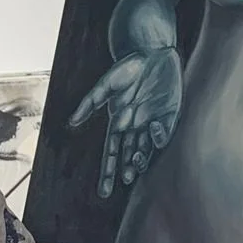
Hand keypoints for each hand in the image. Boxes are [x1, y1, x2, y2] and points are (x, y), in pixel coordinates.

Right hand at [70, 46, 182, 196]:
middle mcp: (135, 126)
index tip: (105, 192)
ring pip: (146, 149)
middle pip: (130, 155)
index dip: (109, 172)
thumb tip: (72, 122)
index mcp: (118, 121)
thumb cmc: (126, 67)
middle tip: (125, 178)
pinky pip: (164, 134)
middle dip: (127, 169)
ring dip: (141, 160)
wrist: (152, 51)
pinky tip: (152, 130)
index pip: (112, 152)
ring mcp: (153, 121)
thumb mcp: (106, 84)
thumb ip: (90, 103)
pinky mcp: (170, 115)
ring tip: (135, 167)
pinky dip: (158, 137)